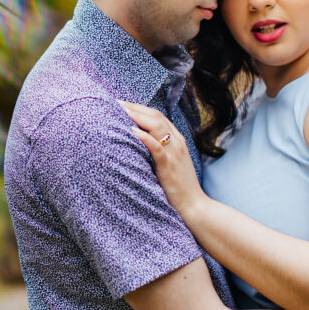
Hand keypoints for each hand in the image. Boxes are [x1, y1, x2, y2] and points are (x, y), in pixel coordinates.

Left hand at [119, 101, 204, 215]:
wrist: (194, 206)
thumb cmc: (177, 186)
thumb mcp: (169, 163)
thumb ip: (157, 151)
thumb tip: (135, 143)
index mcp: (177, 140)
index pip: (157, 115)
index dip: (138, 107)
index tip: (121, 104)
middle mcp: (177, 142)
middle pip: (155, 116)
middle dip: (134, 107)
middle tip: (115, 103)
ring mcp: (174, 152)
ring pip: (156, 126)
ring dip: (136, 116)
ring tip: (119, 111)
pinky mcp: (169, 165)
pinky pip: (156, 146)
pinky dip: (144, 137)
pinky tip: (131, 131)